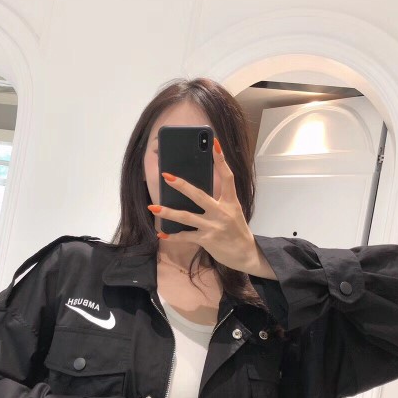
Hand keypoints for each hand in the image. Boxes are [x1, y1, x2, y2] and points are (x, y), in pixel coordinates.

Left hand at [148, 137, 255, 272]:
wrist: (245, 254)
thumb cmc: (236, 230)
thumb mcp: (232, 211)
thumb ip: (218, 201)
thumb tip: (194, 191)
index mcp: (230, 202)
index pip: (227, 177)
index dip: (220, 160)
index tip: (213, 143)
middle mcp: (222, 212)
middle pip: (199, 196)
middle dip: (182, 186)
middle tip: (166, 176)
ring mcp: (213, 226)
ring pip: (186, 217)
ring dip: (168, 212)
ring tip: (152, 207)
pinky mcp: (206, 240)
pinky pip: (186, 237)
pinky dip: (173, 236)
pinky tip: (161, 234)